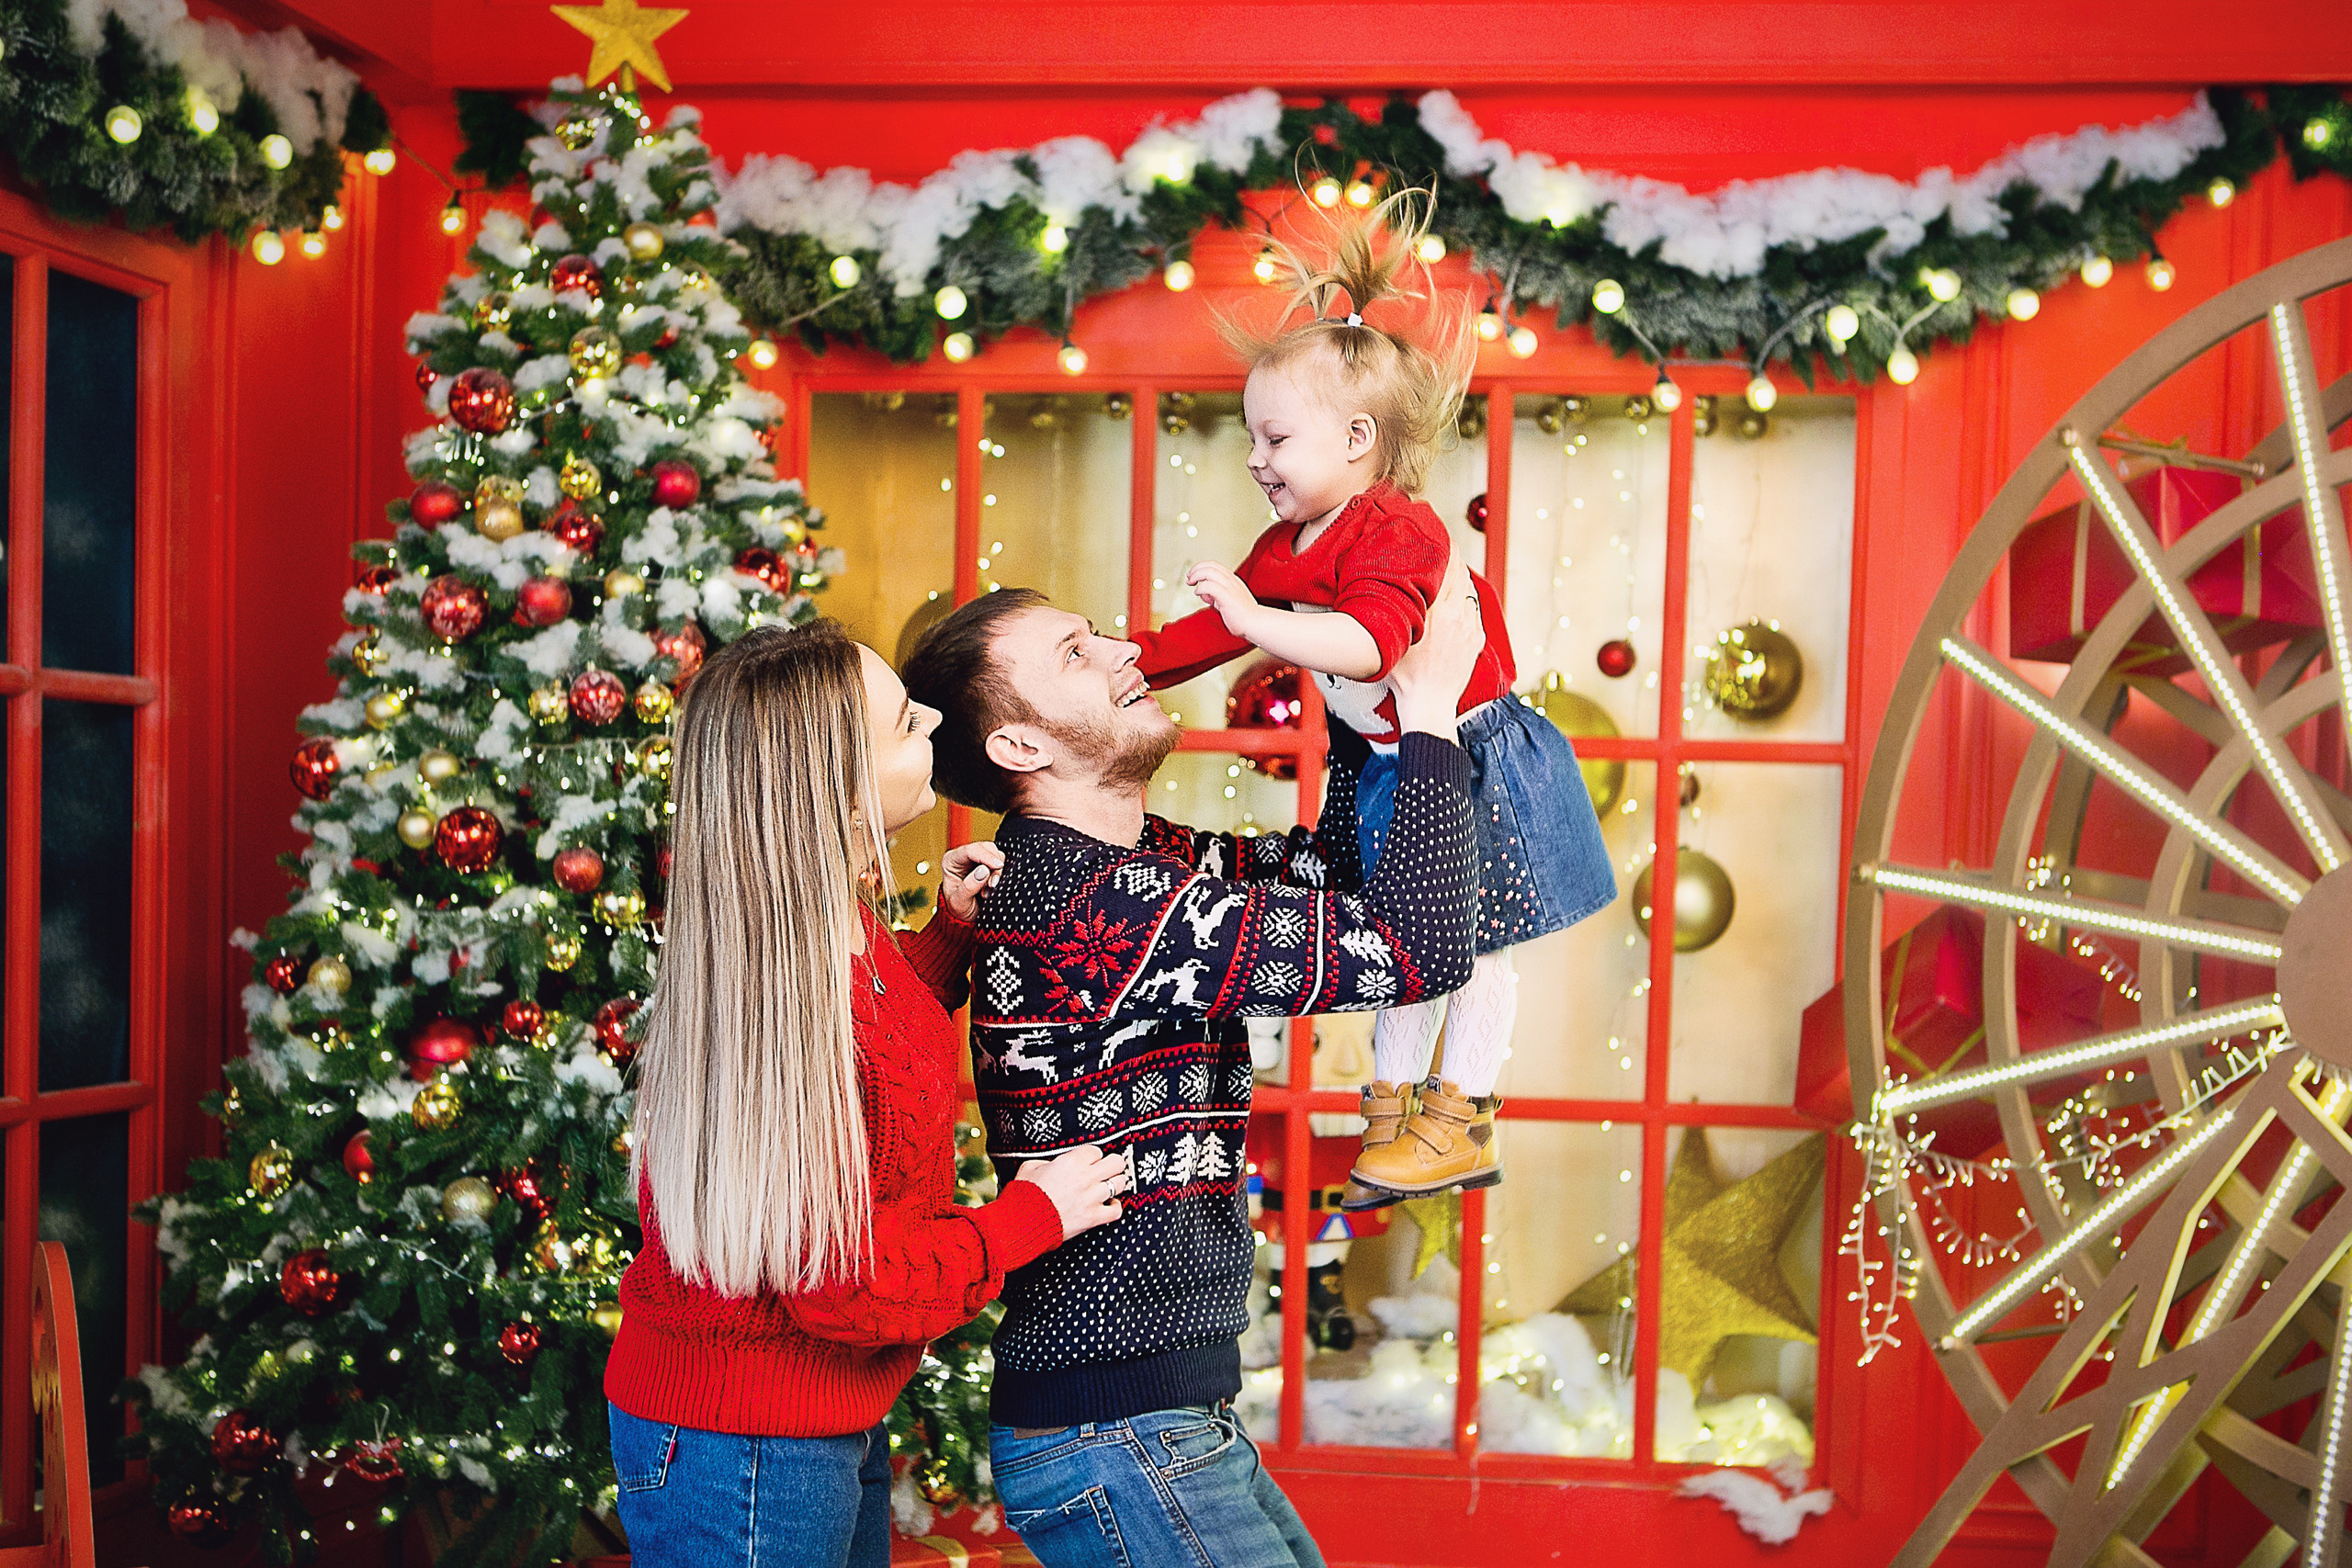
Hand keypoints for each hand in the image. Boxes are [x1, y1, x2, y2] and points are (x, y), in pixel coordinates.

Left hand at [938, 841, 1002, 921]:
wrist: (966, 916)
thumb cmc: (959, 908)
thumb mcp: (959, 902)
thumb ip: (969, 886)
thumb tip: (984, 870)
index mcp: (951, 861)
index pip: (969, 850)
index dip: (985, 856)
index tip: (998, 865)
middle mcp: (964, 857)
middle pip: (985, 848)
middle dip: (993, 866)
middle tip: (992, 885)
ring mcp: (978, 860)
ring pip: (996, 854)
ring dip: (997, 872)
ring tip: (988, 890)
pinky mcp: (989, 865)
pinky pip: (1002, 863)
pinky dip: (1001, 874)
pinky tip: (993, 887)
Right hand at [1013, 1143, 1126, 1238]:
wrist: (1022, 1222)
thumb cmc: (1024, 1195)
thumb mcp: (1030, 1167)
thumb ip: (1046, 1162)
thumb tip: (1052, 1164)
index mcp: (1072, 1161)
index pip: (1096, 1150)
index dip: (1092, 1156)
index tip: (1088, 1162)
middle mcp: (1086, 1177)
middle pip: (1116, 1162)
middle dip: (1112, 1164)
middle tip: (1107, 1169)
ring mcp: (1092, 1198)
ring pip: (1120, 1184)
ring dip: (1115, 1184)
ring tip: (1108, 1186)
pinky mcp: (1093, 1218)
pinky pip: (1116, 1210)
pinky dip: (1115, 1207)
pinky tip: (1108, 1205)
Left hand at [1185, 560, 1261, 637]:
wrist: (1255, 623)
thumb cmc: (1242, 615)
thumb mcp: (1227, 599)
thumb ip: (1216, 595)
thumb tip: (1205, 594)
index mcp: (1232, 580)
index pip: (1214, 565)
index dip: (1200, 567)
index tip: (1193, 575)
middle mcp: (1231, 581)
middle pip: (1210, 565)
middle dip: (1196, 569)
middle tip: (1189, 579)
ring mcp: (1230, 588)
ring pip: (1209, 572)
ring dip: (1196, 576)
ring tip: (1191, 584)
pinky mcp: (1227, 597)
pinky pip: (1210, 586)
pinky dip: (1201, 588)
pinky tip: (1199, 594)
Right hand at [1388, 556, 1483, 740]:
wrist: (1430, 704)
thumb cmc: (1405, 677)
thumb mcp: (1393, 638)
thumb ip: (1396, 610)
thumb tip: (1388, 586)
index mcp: (1440, 612)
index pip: (1446, 568)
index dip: (1445, 547)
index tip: (1440, 531)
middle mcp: (1459, 616)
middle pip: (1460, 574)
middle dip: (1452, 557)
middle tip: (1443, 541)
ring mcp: (1471, 628)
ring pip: (1468, 591)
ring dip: (1459, 577)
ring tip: (1448, 566)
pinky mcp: (1476, 640)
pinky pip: (1473, 610)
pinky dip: (1465, 599)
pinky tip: (1456, 596)